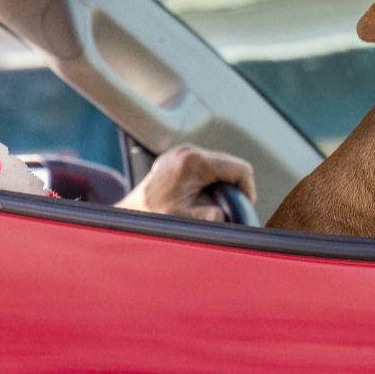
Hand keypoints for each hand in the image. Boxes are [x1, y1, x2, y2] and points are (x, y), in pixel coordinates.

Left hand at [115, 144, 255, 221]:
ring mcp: (181, 153)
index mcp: (194, 162)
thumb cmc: (150, 219)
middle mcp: (188, 152)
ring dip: (222, 185)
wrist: (126, 217)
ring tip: (215, 205)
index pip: (240, 168)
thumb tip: (224, 215)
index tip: (244, 206)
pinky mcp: (176, 158)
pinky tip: (201, 198)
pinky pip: (205, 166)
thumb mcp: (184, 221)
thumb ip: (209, 218)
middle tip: (230, 209)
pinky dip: (209, 181)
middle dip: (235, 188)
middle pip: (230, 165)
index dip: (248, 189)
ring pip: (219, 165)